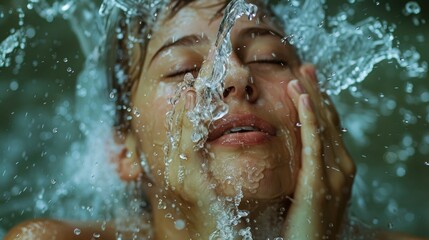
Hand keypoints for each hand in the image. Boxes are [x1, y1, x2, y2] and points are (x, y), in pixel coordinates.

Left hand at [283, 64, 355, 238]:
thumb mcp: (306, 193)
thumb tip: (289, 155)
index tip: (307, 82)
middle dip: (317, 93)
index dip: (319, 103)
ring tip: (301, 74)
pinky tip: (301, 97)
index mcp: (338, 170)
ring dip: (312, 97)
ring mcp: (334, 176)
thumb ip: (304, 172)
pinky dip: (309, 118)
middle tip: (306, 68)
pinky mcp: (319, 184)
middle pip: (329, 121)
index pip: (329, 128)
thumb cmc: (304, 228)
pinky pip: (314, 144)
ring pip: (323, 126)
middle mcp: (342, 168)